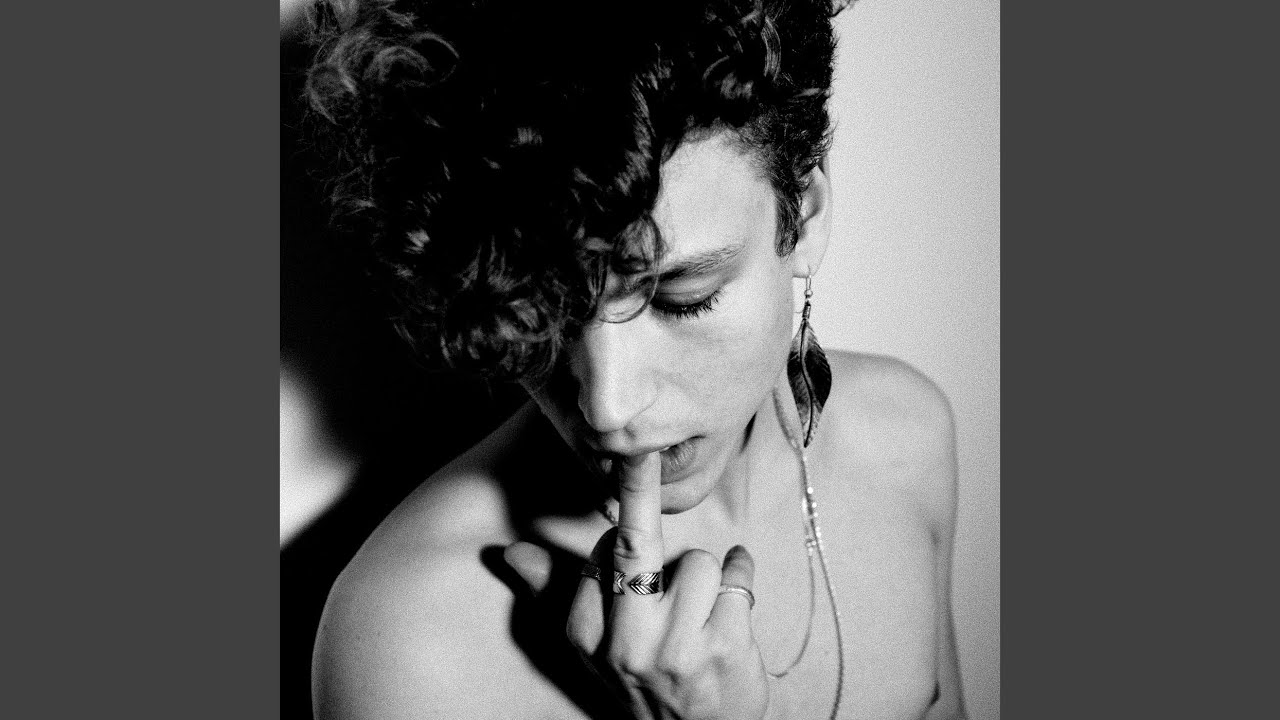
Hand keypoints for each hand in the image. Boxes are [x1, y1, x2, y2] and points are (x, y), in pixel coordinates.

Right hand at [507, 452, 769, 719]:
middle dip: (638, 489)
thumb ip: (554, 592)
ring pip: (696, 561)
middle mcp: (627, 645)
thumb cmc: (646, 682)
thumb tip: (511, 551)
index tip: (627, 531)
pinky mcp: (725, 648)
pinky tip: (735, 596)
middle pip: (634, 544)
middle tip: (642, 452)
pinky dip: (742, 575)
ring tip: (702, 606)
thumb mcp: (592, 647)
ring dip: (706, 573)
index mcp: (587, 637)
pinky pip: (737, 576)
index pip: (600, 554)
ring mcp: (678, 649)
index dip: (622, 538)